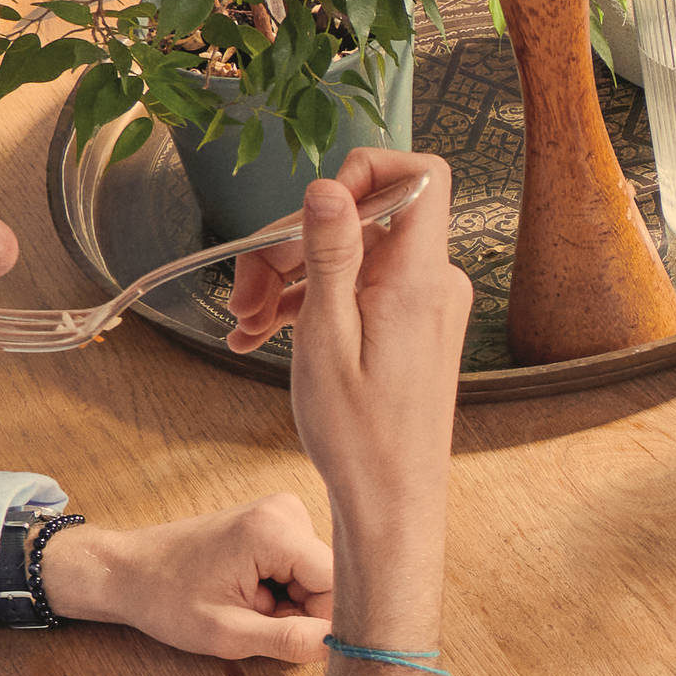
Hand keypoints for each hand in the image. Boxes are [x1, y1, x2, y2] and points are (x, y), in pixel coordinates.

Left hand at [37, 496, 331, 662]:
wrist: (127, 571)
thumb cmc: (166, 598)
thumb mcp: (227, 633)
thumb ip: (289, 641)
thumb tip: (339, 645)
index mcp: (276, 530)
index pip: (339, 585)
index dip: (320, 621)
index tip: (283, 635)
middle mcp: (285, 511)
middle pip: (329, 581)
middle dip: (300, 612)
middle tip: (251, 618)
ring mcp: (282, 513)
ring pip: (317, 579)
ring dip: (289, 605)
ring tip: (244, 604)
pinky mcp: (276, 522)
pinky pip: (302, 569)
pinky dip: (281, 592)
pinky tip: (247, 592)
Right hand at [238, 151, 465, 654]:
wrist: (392, 505)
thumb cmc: (360, 437)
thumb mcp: (327, 338)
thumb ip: (331, 256)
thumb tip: (329, 186)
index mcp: (420, 278)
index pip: (422, 175)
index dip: (367, 170)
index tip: (313, 209)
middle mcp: (432, 284)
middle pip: (363, 218)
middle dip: (294, 243)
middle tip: (242, 292)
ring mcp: (422, 305)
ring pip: (350, 257)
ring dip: (289, 279)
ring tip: (243, 323)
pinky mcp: (408, 327)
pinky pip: (357, 292)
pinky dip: (309, 303)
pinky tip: (259, 333)